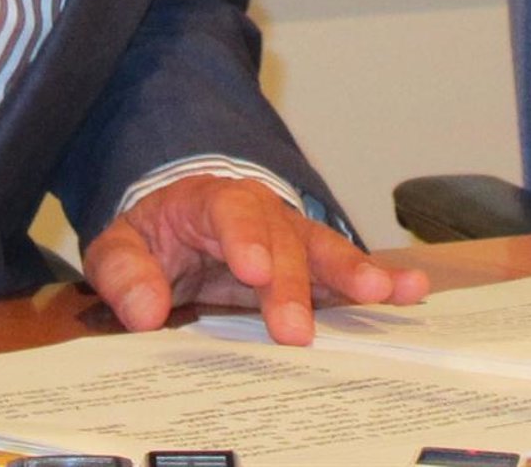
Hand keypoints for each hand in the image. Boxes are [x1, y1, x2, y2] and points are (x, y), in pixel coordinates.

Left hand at [82, 174, 428, 345]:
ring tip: (382, 292)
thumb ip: (124, 272)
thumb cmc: (153, 235)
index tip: (253, 270)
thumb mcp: (120, 245)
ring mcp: (289, 236)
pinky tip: (410, 290)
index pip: (227, 212)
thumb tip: (144, 310)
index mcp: (208, 201)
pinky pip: (344, 270)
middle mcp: (258, 212)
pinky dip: (377, 280)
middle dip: (290, 283)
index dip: (242, 238)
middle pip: (279, 240)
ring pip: (322, 249)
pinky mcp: (310, 264)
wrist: (177, 218)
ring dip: (352, 272)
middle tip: (294, 330)